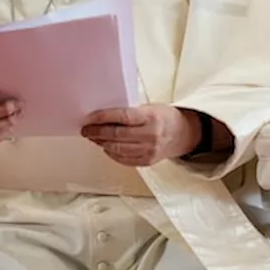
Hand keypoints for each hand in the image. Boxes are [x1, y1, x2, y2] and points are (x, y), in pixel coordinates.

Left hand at [80, 104, 200, 166]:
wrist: (183, 134)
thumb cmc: (164, 117)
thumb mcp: (150, 107)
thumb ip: (130, 112)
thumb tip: (104, 117)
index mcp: (152, 117)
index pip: (123, 117)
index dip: (103, 118)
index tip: (90, 118)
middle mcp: (151, 135)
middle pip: (118, 135)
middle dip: (98, 132)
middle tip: (86, 129)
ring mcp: (149, 151)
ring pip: (118, 149)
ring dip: (102, 143)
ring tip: (93, 137)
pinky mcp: (147, 162)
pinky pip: (124, 159)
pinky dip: (111, 153)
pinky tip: (105, 146)